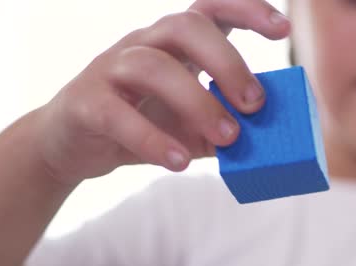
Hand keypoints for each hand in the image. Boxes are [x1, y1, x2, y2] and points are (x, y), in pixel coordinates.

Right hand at [30, 0, 290, 185]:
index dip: (247, 10)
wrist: (73, 144)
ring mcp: (111, 68)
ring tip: (228, 139)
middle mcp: (145, 44)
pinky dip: (152, 139)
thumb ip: (229, 128)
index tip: (282, 29)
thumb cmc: (146, 124)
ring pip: (152, 66)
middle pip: (185, 26)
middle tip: (256, 105)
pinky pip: (117, 114)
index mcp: (177, 43)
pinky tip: (178, 161)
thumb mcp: (195, 126)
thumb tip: (272, 144)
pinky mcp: (86, 102)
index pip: (211, 8)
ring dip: (197, 102)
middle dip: (227, 62)